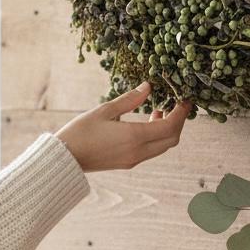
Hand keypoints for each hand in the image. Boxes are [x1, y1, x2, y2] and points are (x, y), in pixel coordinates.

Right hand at [54, 81, 191, 172]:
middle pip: (171, 139)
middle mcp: (138, 151)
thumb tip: (148, 87)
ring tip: (158, 111)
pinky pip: (152, 151)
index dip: (181, 113)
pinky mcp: (128, 163)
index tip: (184, 99)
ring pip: (163, 147)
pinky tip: (146, 124)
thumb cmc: (80, 132)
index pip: (170, 126)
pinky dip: (156, 138)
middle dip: (178, 122)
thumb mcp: (104, 110)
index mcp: (134, 136)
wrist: (65, 159)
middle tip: (175, 104)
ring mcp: (134, 159)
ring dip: (167, 130)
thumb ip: (130, 99)